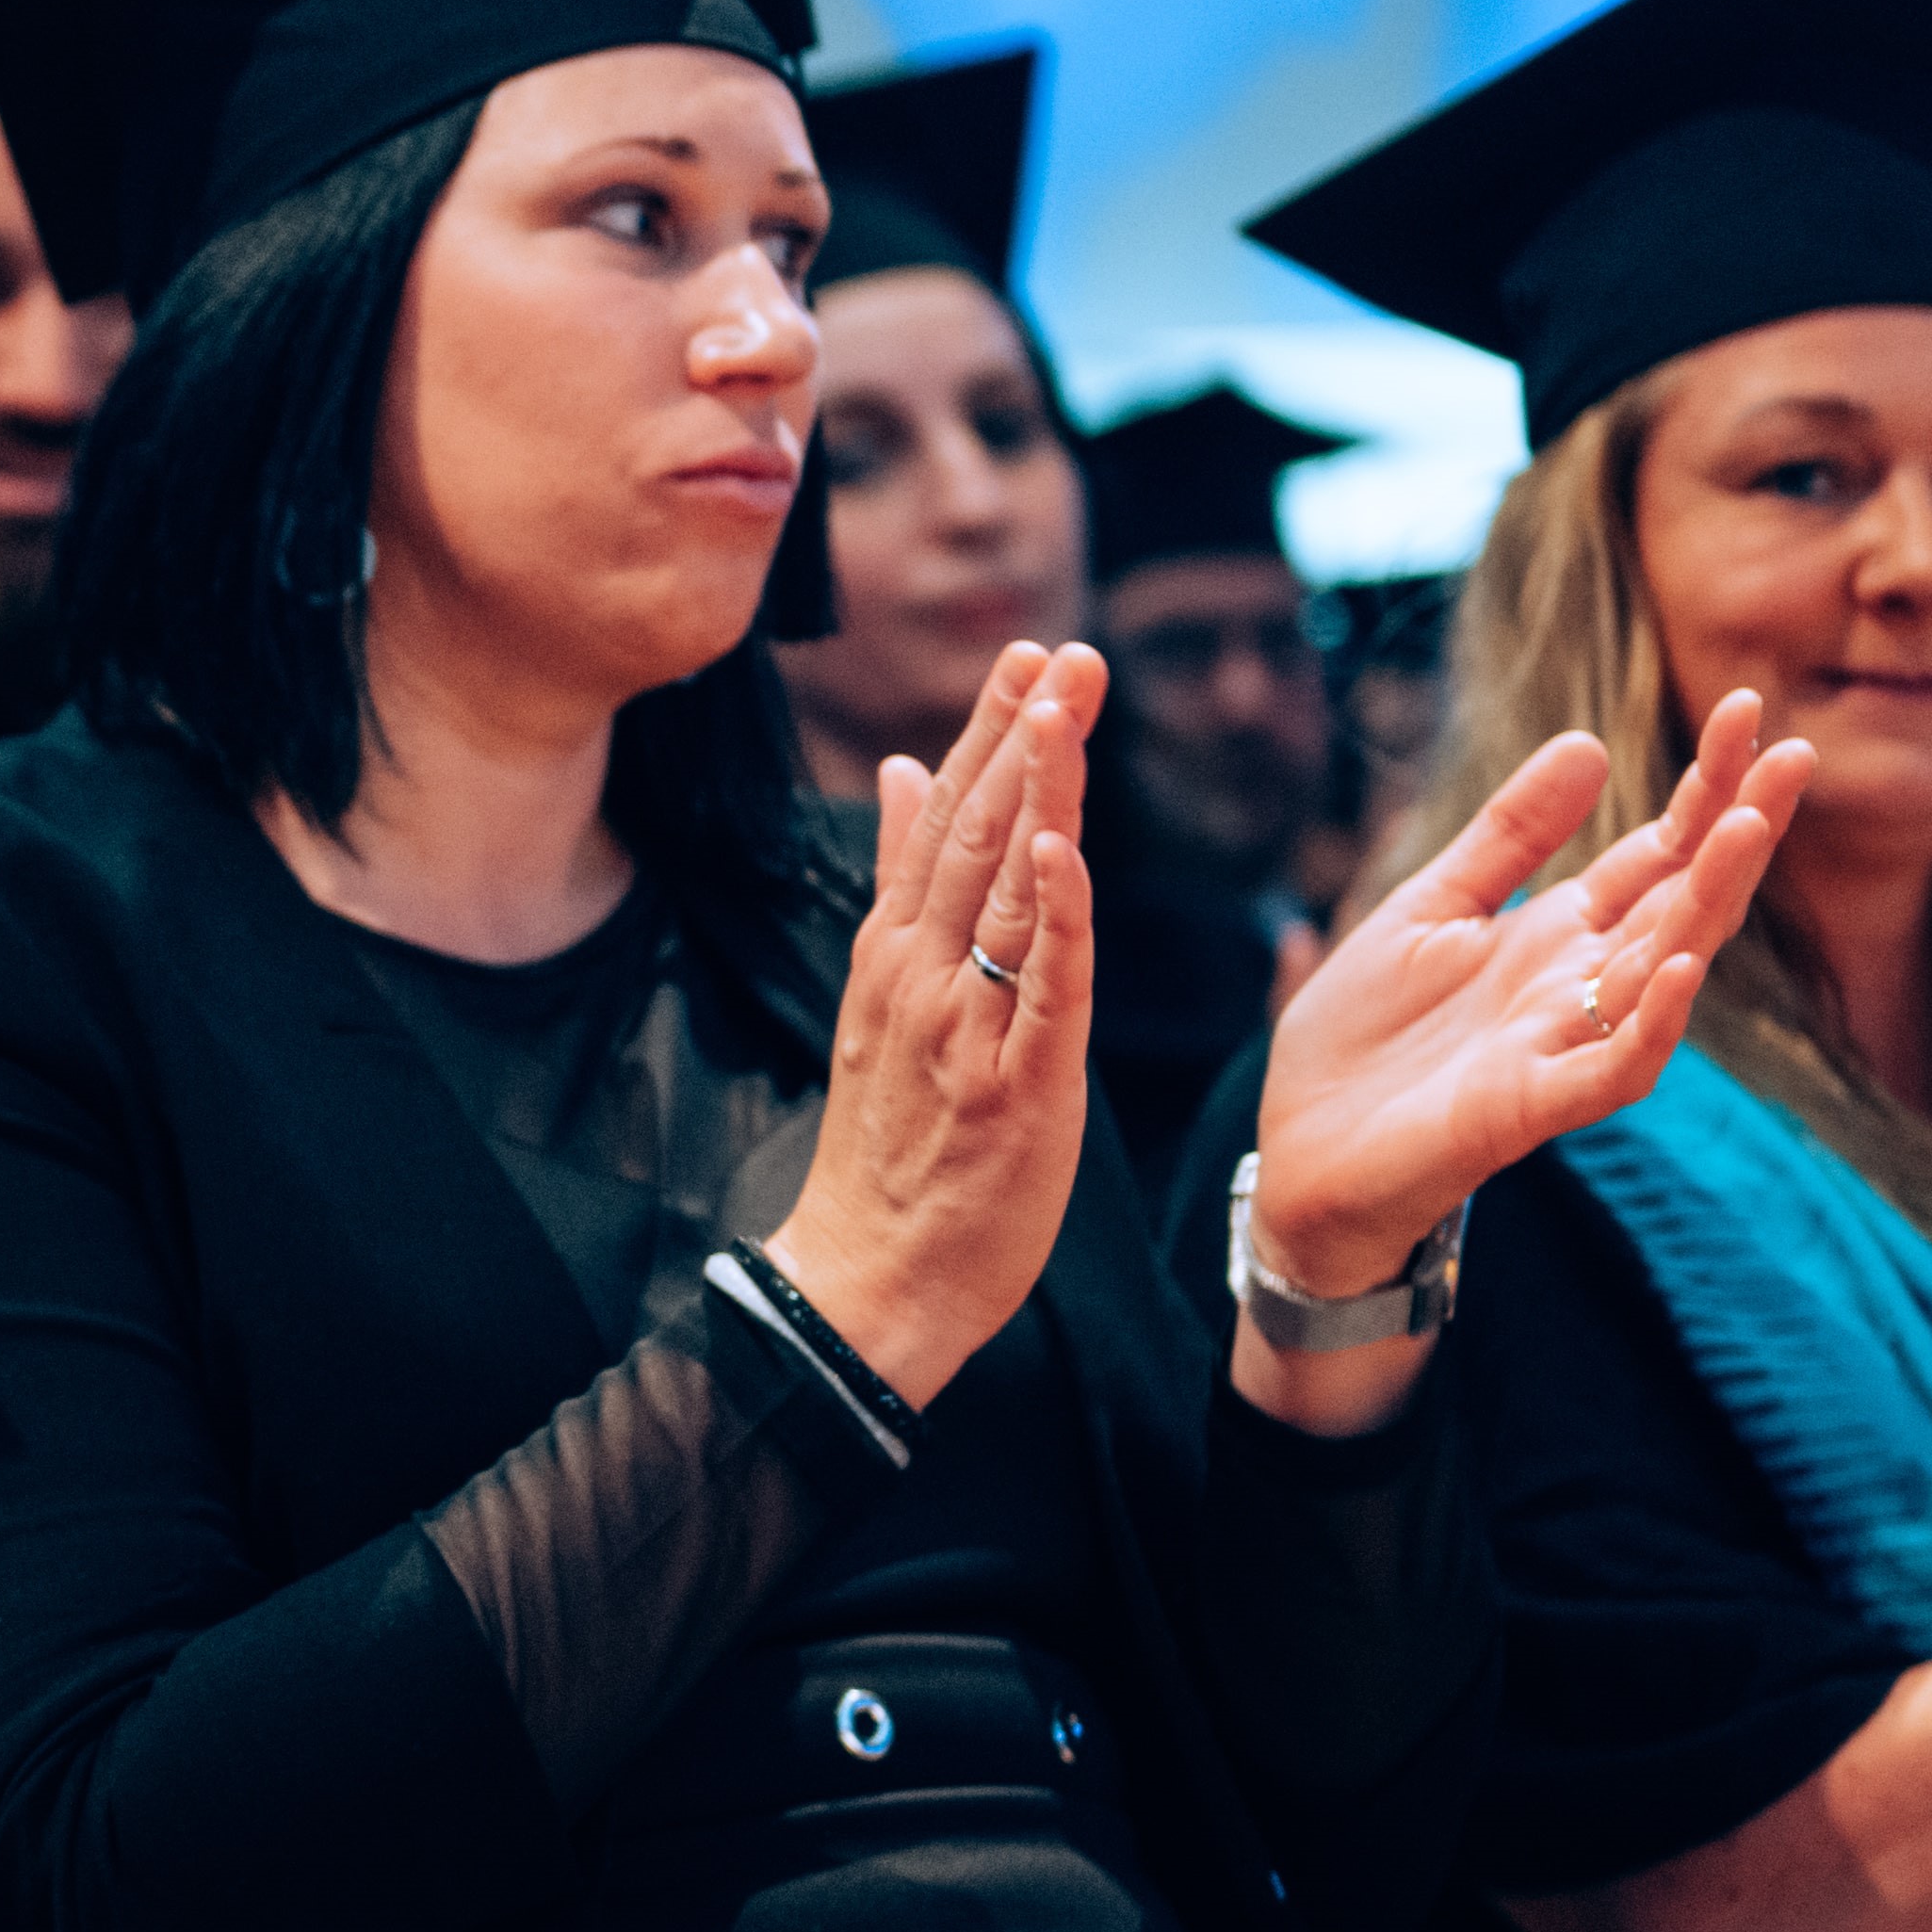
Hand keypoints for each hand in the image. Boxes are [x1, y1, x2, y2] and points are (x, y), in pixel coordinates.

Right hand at [765, 641, 1099, 1402]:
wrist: (867, 1278)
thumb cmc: (890, 1150)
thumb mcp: (879, 999)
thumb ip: (898, 884)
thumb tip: (893, 772)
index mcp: (892, 952)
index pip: (941, 818)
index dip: (985, 731)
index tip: (1026, 653)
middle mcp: (920, 973)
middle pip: (974, 833)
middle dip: (1020, 734)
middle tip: (1065, 652)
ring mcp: (965, 1025)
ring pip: (1006, 886)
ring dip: (1039, 789)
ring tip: (1065, 704)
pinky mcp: (1016, 1083)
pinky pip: (1039, 986)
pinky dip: (1050, 913)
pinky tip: (1062, 848)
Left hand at [1242, 698, 1822, 1289]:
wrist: (1300, 1152)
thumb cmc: (1366, 1040)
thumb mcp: (1427, 909)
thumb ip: (1507, 837)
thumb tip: (1588, 743)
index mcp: (1560, 936)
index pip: (1658, 852)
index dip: (1704, 787)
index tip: (1744, 709)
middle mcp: (1581, 988)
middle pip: (1683, 900)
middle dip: (1738, 828)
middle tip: (1795, 751)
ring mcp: (1563, 1047)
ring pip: (1665, 970)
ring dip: (1710, 903)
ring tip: (1750, 828)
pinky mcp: (1529, 1108)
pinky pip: (1614, 1067)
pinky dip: (1653, 1022)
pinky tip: (1681, 967)